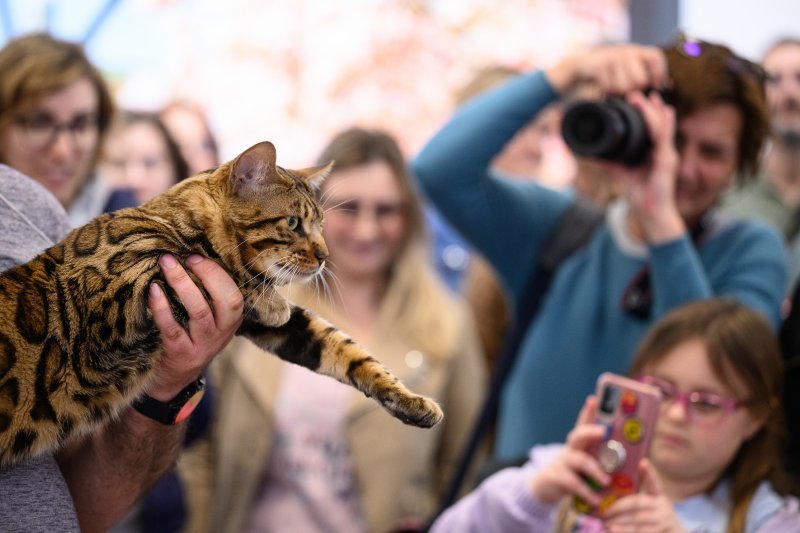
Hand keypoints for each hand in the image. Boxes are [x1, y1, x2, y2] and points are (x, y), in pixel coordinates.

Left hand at [146, 253, 243, 400]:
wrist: (172, 382)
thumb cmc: (188, 341)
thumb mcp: (208, 324)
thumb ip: (207, 299)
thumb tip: (189, 259)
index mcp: (231, 323)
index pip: (234, 295)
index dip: (216, 273)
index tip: (194, 256)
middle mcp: (221, 334)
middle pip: (226, 301)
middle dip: (206, 274)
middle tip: (181, 257)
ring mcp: (203, 346)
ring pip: (199, 311)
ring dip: (182, 284)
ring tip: (166, 264)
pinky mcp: (181, 355)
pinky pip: (172, 328)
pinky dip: (162, 307)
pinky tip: (153, 290)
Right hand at [530, 396, 609, 504]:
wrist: (546, 486)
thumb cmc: (575, 472)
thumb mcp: (585, 461)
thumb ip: (602, 459)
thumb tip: (635, 458)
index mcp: (579, 443)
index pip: (583, 423)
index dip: (588, 411)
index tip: (594, 399)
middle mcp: (570, 449)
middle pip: (578, 435)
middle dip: (590, 431)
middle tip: (603, 431)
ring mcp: (562, 462)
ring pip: (578, 461)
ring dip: (594, 470)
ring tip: (606, 481)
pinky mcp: (556, 478)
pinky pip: (572, 483)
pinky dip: (585, 492)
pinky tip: (595, 500)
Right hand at [546, 44, 667, 95]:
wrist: (583, 64)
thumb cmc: (611, 71)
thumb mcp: (629, 68)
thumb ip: (646, 74)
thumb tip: (667, 85)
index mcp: (637, 51)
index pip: (655, 57)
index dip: (658, 73)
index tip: (656, 87)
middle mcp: (626, 51)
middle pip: (640, 79)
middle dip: (634, 90)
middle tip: (627, 91)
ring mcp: (612, 57)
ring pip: (624, 86)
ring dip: (618, 93)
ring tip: (614, 90)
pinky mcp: (599, 66)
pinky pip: (609, 87)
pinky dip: (606, 92)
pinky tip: (604, 90)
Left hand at [601, 90, 684, 242]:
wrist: (650, 211)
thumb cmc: (638, 192)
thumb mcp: (619, 171)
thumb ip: (607, 160)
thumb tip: (588, 152)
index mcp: (650, 149)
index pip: (648, 126)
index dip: (642, 111)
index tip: (631, 97)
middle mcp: (660, 148)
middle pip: (655, 122)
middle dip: (647, 106)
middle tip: (635, 92)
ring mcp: (666, 153)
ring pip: (661, 127)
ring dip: (653, 111)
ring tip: (647, 97)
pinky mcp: (667, 161)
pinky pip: (666, 140)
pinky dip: (666, 126)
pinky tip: (666, 113)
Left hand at [603, 458, 685, 532]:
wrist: (673, 532)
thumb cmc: (654, 515)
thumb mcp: (650, 503)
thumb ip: (635, 496)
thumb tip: (611, 486)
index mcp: (659, 495)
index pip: (654, 482)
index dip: (649, 473)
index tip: (643, 462)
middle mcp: (662, 506)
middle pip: (639, 503)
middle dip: (619, 507)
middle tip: (604, 511)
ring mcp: (662, 521)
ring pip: (638, 520)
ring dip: (620, 522)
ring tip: (606, 523)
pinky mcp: (659, 532)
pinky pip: (641, 532)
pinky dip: (625, 531)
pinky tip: (613, 530)